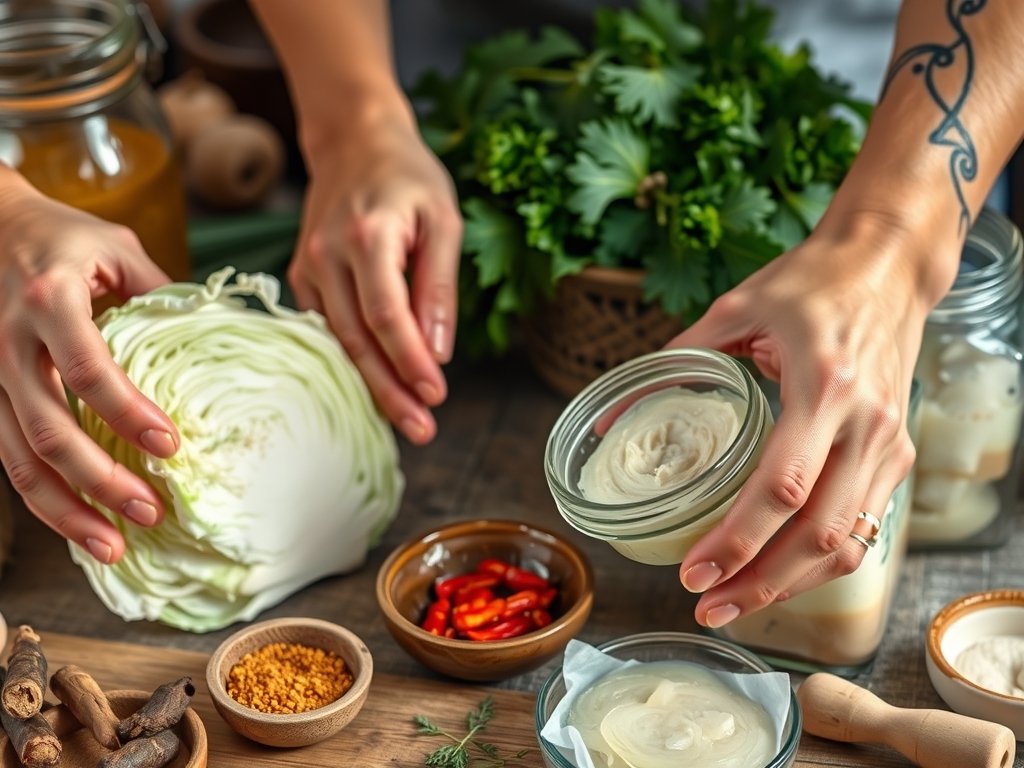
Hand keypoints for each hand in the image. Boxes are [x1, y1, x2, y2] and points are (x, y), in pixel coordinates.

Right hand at [0, 177, 178, 561]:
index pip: (88, 367)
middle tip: (151, 513)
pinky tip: (79, 523)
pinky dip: (44, 497)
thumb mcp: (117, 248)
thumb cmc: (62, 237)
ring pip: (17, 458)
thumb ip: (161, 295)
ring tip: (113, 547)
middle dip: (100, 481)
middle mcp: (9, 342)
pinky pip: (7, 457)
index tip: (171, 445)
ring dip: (65, 510)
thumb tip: (214, 340)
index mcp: (48, 299)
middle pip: (48, 429)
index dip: (128, 412)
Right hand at [287, 112, 462, 444]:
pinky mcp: (302, 276)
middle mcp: (329, 255)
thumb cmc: (408, 178)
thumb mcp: (444, 220)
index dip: (410, 361)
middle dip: (390, 391)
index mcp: (368, 236)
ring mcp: (308, 267)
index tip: (436, 396)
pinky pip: (327, 328)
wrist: (354, 141)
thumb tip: (439, 351)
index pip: (387, 314)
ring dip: (371, 385)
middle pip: (357, 339)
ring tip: (405, 421)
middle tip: (422, 430)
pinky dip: (352, 360)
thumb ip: (440, 285)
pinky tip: (377, 387)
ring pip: (338, 342)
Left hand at [669, 214, 956, 626]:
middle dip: (759, 582)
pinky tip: (777, 574)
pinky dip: (820, 562)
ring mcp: (889, 443)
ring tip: (734, 603)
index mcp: (823, 385)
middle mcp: (865, 424)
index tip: (692, 572)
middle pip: (818, 533)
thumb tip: (615, 418)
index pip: (780, 486)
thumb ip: (675, 360)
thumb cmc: (811, 283)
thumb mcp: (736, 307)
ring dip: (790, 585)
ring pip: (847, 542)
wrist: (887, 267)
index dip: (736, 540)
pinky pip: (863, 527)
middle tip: (706, 606)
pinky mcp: (898, 453)